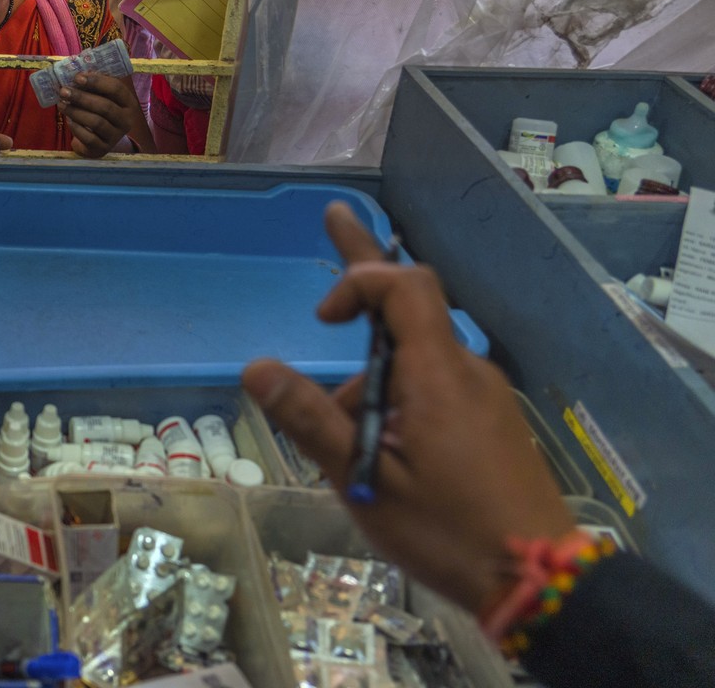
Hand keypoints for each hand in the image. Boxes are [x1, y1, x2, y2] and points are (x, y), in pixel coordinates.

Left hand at [59, 72, 148, 156]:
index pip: (117, 89)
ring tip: (61, 104)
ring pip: (97, 122)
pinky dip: (77, 128)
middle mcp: (126, 120)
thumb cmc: (98, 112)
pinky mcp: (103, 148)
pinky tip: (68, 120)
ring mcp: (115, 136)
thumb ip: (93, 85)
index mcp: (128, 103)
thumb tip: (78, 71)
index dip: (97, 81)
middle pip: (105, 106)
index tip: (77, 77)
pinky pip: (89, 138)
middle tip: (63, 91)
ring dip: (76, 111)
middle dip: (82, 97)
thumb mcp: (100, 97)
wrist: (98, 141)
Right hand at [242, 202, 574, 616]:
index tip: (322, 318)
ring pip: (417, 364)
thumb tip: (255, 367)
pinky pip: (437, 391)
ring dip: (374, 385)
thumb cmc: (447, 528)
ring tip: (350, 463)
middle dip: (363, 278)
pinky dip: (401, 401)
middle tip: (335, 215)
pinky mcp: (493, 424)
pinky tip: (385, 460)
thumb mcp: (365, 480)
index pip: (403, 287)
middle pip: (410, 308)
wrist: (541, 581)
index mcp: (436, 374)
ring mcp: (484, 397)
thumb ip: (311, 420)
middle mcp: (465, 371)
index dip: (360, 279)